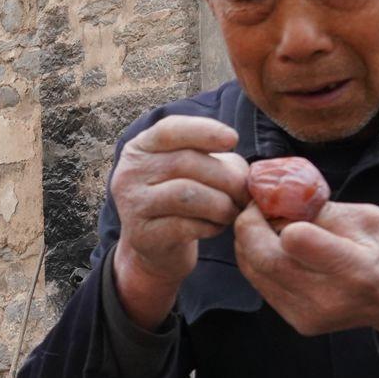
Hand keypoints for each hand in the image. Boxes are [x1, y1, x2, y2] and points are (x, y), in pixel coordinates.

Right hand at [108, 115, 249, 324]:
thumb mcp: (193, 172)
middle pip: (185, 162)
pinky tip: (217, 227)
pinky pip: (185, 225)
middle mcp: (130, 172)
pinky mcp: (142, 234)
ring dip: (221, 203)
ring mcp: (132, 204)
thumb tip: (248, 173)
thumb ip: (215, 160)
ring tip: (233, 211)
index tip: (233, 139)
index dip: (204, 131)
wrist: (156, 248)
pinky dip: (210, 226)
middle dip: (225, 177)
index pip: (170, 129)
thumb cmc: (181, 202)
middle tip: (245, 193)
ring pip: (186, 194)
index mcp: (141, 148)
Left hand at [232, 200, 378, 346]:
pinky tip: (274, 247)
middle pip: (261, 258)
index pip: (293, 240)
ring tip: (266, 224)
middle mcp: (326, 298)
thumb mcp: (371, 218)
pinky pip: (262, 285)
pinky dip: (259, 261)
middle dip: (248, 224)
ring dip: (248, 242)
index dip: (273, 214)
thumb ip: (321, 212)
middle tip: (257, 207)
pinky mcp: (299, 322)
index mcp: (353, 269)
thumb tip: (277, 200)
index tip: (274, 198)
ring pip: (253, 272)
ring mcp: (309, 314)